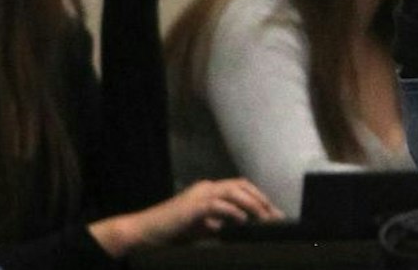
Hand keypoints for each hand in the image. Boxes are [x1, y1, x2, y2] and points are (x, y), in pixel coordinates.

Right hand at [91, 178, 281, 253]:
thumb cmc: (170, 232)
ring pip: (233, 191)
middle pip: (241, 185)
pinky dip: (232, 211)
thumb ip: (219, 224)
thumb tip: (242, 228)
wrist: (143, 233)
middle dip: (260, 199)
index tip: (273, 213)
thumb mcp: (201, 228)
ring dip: (252, 203)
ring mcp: (198, 195)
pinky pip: (217, 204)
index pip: (239, 187)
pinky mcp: (192, 207)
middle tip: (275, 215)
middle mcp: (206, 188)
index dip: (258, 197)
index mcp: (208, 191)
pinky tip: (243, 220)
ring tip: (265, 217)